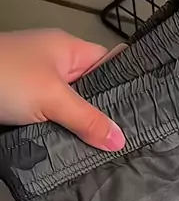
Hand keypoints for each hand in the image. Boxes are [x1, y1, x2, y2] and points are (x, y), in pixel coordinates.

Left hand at [0, 29, 124, 150]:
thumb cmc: (4, 75)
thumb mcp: (52, 97)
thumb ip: (87, 119)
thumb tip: (118, 140)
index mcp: (68, 49)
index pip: (109, 63)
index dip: (126, 84)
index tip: (142, 110)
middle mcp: (55, 65)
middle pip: (91, 90)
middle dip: (103, 115)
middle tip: (125, 139)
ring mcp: (37, 86)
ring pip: (70, 110)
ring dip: (80, 128)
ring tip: (107, 151)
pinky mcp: (22, 106)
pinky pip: (51, 121)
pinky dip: (59, 135)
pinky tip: (75, 151)